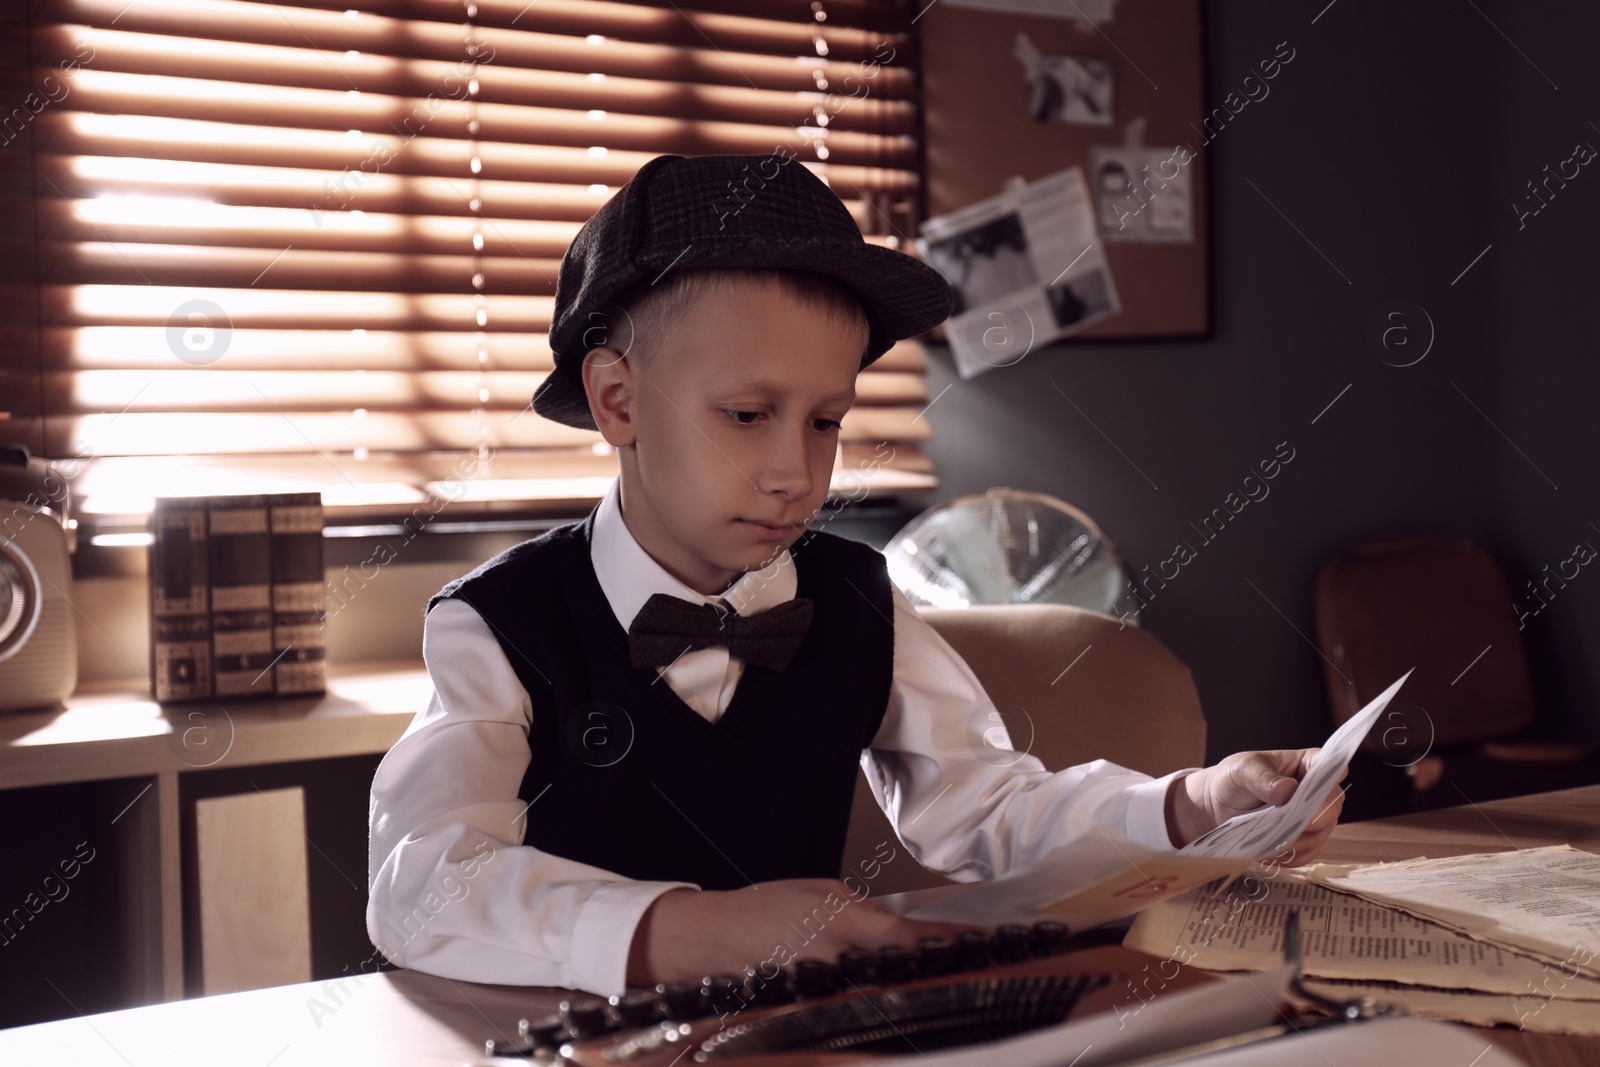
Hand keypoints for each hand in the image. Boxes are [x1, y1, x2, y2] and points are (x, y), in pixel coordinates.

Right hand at [626, 879, 982, 989]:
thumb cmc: (765, 908)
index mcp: (845, 923)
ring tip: (948, 990)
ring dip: (916, 995)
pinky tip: (896, 1002)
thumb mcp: (823, 892)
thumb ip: (869, 914)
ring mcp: (826, 992)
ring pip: (886, 1000)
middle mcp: (840, 962)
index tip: (991, 944)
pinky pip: (858, 1011)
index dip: (958, 943)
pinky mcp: (813, 1011)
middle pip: (908, 978)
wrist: (713, 939)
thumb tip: (911, 934)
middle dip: (944, 975)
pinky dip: (881, 1007)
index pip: (915, 939)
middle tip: (983, 969)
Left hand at [1164, 748, 1346, 864]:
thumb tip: (1287, 789)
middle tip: (1288, 821)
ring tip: (1271, 836)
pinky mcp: (1304, 841)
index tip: (1313, 791)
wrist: (1216, 807)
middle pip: (1333, 806)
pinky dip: (1291, 855)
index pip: (1332, 766)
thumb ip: (1264, 778)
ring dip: (1299, 839)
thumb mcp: (1243, 770)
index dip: (1331, 777)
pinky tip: (1270, 849)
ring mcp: (1313, 818)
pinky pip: (1309, 854)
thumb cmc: (1233, 780)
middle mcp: (1316, 792)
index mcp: (1306, 764)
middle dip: (1313, 817)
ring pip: (1322, 833)